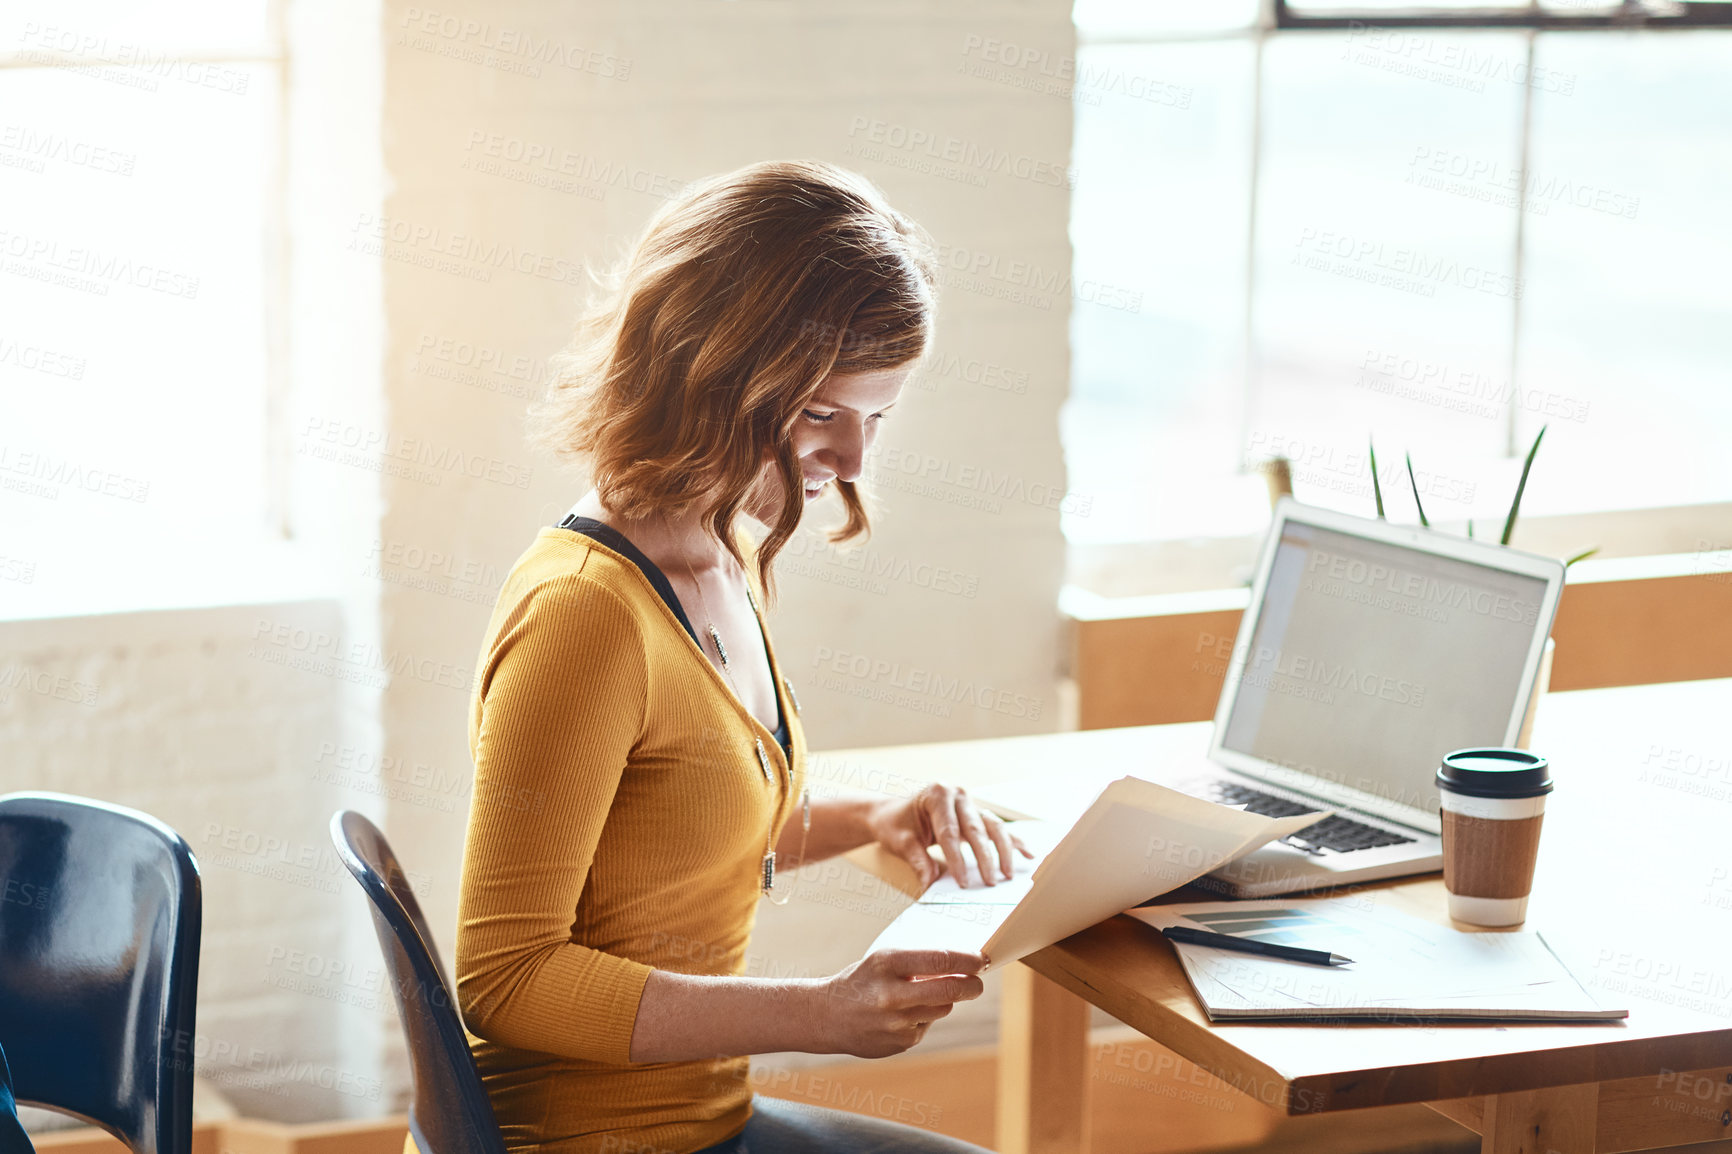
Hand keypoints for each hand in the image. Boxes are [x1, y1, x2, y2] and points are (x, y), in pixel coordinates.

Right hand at [813, 949, 984, 1057]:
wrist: (826, 1016)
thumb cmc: (860, 981)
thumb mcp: (882, 961)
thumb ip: (917, 963)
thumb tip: (960, 966)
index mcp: (887, 963)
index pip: (940, 959)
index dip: (967, 960)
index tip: (981, 959)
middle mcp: (892, 994)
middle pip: (950, 990)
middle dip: (972, 985)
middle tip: (978, 981)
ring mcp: (897, 1022)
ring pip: (942, 1008)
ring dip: (944, 1000)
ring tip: (922, 995)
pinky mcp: (901, 1042)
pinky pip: (927, 1024)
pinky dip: (923, 1017)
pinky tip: (900, 1015)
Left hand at [868, 782, 1033, 888]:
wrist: (892, 812)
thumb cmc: (895, 824)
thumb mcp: (901, 841)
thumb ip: (917, 860)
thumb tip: (930, 884)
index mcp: (937, 794)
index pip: (950, 831)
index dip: (957, 859)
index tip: (963, 883)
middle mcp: (958, 795)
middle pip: (976, 829)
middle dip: (985, 858)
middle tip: (990, 882)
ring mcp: (969, 803)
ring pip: (993, 827)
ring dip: (1003, 851)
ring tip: (1008, 874)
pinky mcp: (976, 814)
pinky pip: (996, 829)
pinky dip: (1013, 841)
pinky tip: (1027, 854)